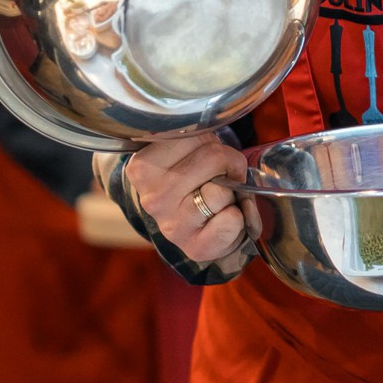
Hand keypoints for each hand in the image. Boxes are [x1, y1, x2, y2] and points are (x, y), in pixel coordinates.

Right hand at [124, 131, 250, 264]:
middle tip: (221, 179)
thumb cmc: (196, 185)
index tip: (207, 158)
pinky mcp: (195, 246)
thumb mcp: (189, 153)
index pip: (194, 135)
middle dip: (228, 165)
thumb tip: (225, 155)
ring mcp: (172, 224)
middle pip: (212, 157)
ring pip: (220, 190)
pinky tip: (223, 219)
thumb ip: (200, 141)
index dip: (213, 144)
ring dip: (231, 193)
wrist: (197, 231)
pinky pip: (232, 219)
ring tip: (218, 201)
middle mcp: (152, 197)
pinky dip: (239, 217)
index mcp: (142, 168)